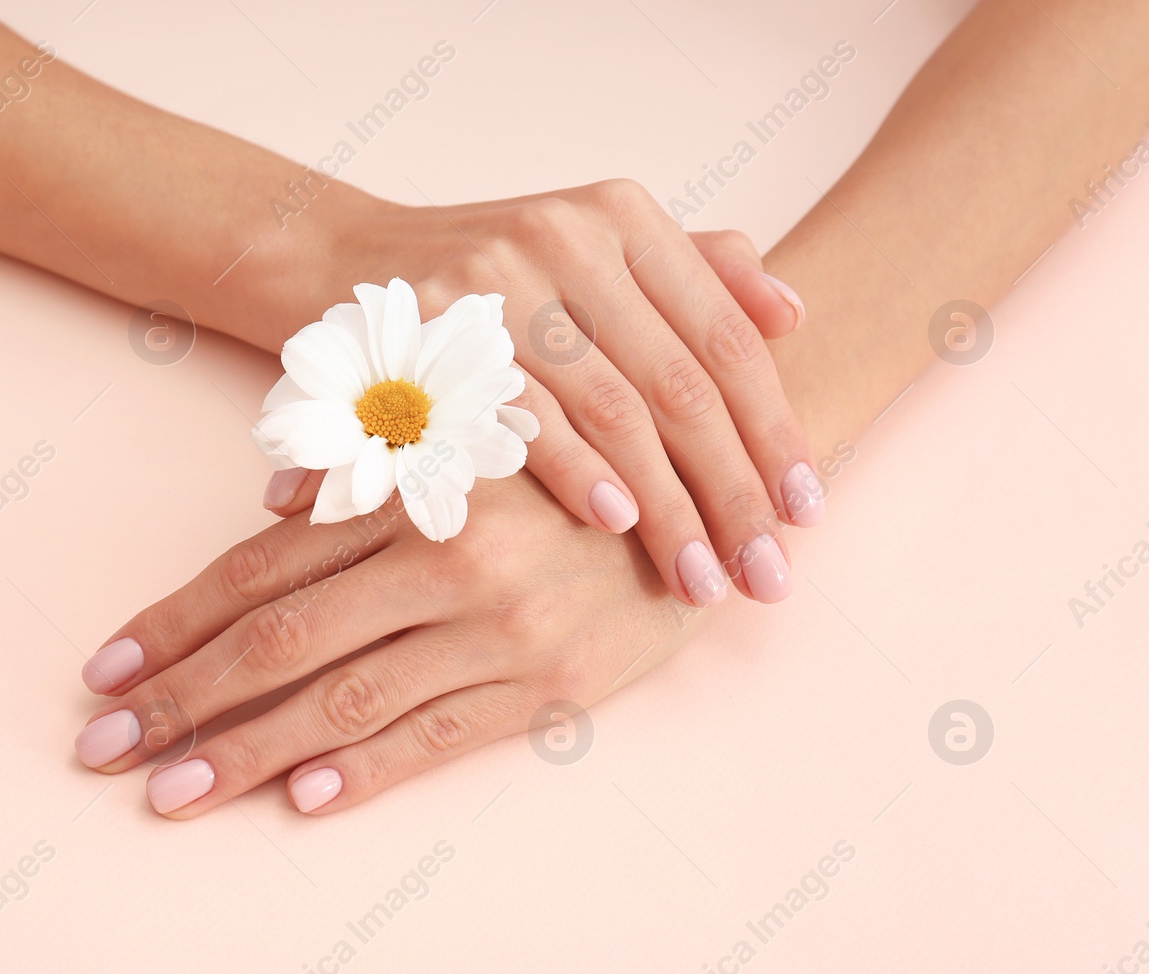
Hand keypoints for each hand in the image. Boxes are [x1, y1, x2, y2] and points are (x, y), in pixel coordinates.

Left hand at [73, 472, 697, 816]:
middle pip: (281, 638)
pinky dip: (366, 768)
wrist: (716, 485)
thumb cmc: (575, 451)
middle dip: (180, 697)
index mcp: (415, 484)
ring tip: (168, 792)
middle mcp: (446, 554)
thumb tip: (269, 498)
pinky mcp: (550, 684)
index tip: (105, 666)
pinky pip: (441, 735)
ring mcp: (498, 626)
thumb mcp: (478, 429)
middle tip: (100, 746)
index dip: (177, 618)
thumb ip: (373, 461)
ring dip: (245, 752)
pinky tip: (300, 798)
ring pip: (344, 698)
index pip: (263, 563)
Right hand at [267, 183, 820, 606]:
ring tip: (702, 580)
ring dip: (669, 508)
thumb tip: (792, 314)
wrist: (340, 262)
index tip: (808, 512)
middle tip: (767, 574)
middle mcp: (569, 237)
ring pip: (617, 413)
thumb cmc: (489, 276)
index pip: (726, 338)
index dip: (776, 430)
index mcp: (623, 218)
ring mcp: (500, 283)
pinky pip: (527, 418)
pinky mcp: (437, 332)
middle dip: (734, 491)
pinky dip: (579, 475)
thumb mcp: (592, 248)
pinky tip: (619, 527)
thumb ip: (694, 270)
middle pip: (683, 384)